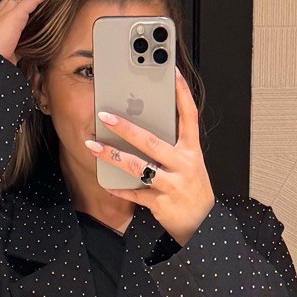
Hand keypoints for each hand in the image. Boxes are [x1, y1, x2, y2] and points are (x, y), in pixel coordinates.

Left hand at [85, 67, 215, 246]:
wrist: (202, 224)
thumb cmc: (191, 188)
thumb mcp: (190, 163)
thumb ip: (173, 145)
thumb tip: (146, 125)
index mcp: (192, 150)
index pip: (189, 115)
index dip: (182, 93)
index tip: (173, 72)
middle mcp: (183, 164)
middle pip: (151, 142)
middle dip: (126, 128)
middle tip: (105, 116)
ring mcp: (172, 184)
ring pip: (138, 167)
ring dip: (113, 156)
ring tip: (94, 147)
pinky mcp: (161, 203)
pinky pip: (135, 194)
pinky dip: (119, 188)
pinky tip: (106, 182)